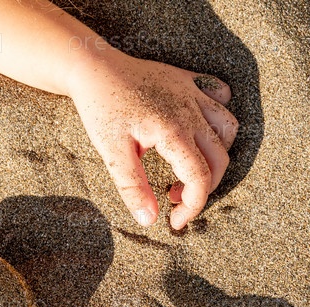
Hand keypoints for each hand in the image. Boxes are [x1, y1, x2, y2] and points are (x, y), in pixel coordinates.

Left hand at [0, 0, 238, 229]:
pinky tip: (197, 130)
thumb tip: (149, 219)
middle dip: (203, 187)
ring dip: (216, 154)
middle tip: (174, 198)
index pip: (199, 177)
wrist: (93, 69)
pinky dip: (217, 116)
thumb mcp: (111, 153)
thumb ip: (133, 187)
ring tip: (188, 167)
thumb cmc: (100, 110)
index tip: (175, 222)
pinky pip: (220, 96)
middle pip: (219, 158)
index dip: (193, 207)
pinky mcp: (189, 80)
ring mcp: (193, 93)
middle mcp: (191, 111)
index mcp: (173, 131)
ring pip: (228, 128)